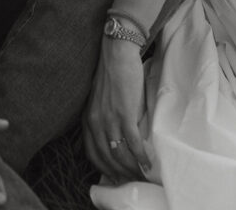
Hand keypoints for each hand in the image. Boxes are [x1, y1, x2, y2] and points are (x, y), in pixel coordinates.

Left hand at [83, 39, 150, 182]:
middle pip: (106, 159)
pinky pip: (133, 143)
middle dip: (120, 175)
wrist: (117, 53)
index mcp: (87, 119)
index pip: (92, 154)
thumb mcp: (100, 101)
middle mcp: (95, 122)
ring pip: (120, 154)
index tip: (116, 178)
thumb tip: (117, 139)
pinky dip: (141, 157)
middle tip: (132, 182)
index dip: (105, 170)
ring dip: (132, 170)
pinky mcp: (124, 113)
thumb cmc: (112, 75)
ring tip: (143, 177)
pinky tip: (148, 164)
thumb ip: (103, 119)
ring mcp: (109, 119)